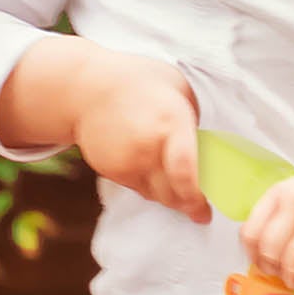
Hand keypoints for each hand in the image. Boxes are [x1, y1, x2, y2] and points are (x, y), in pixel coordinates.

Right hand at [69, 48, 209, 221]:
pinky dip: (151, 187)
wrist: (86, 88)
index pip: (184, 171)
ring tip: (181, 191)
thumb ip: (193, 123)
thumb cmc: (140, 83)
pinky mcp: (111, 170)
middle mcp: (147, 147)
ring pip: (156, 196)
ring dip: (171, 198)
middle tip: (201, 211)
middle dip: (189, 207)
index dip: (196, 197)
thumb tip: (206, 152)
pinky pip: (138, 189)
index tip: (207, 209)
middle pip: (171, 194)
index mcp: (170, 123)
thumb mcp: (179, 90)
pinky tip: (155, 173)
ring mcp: (126, 162)